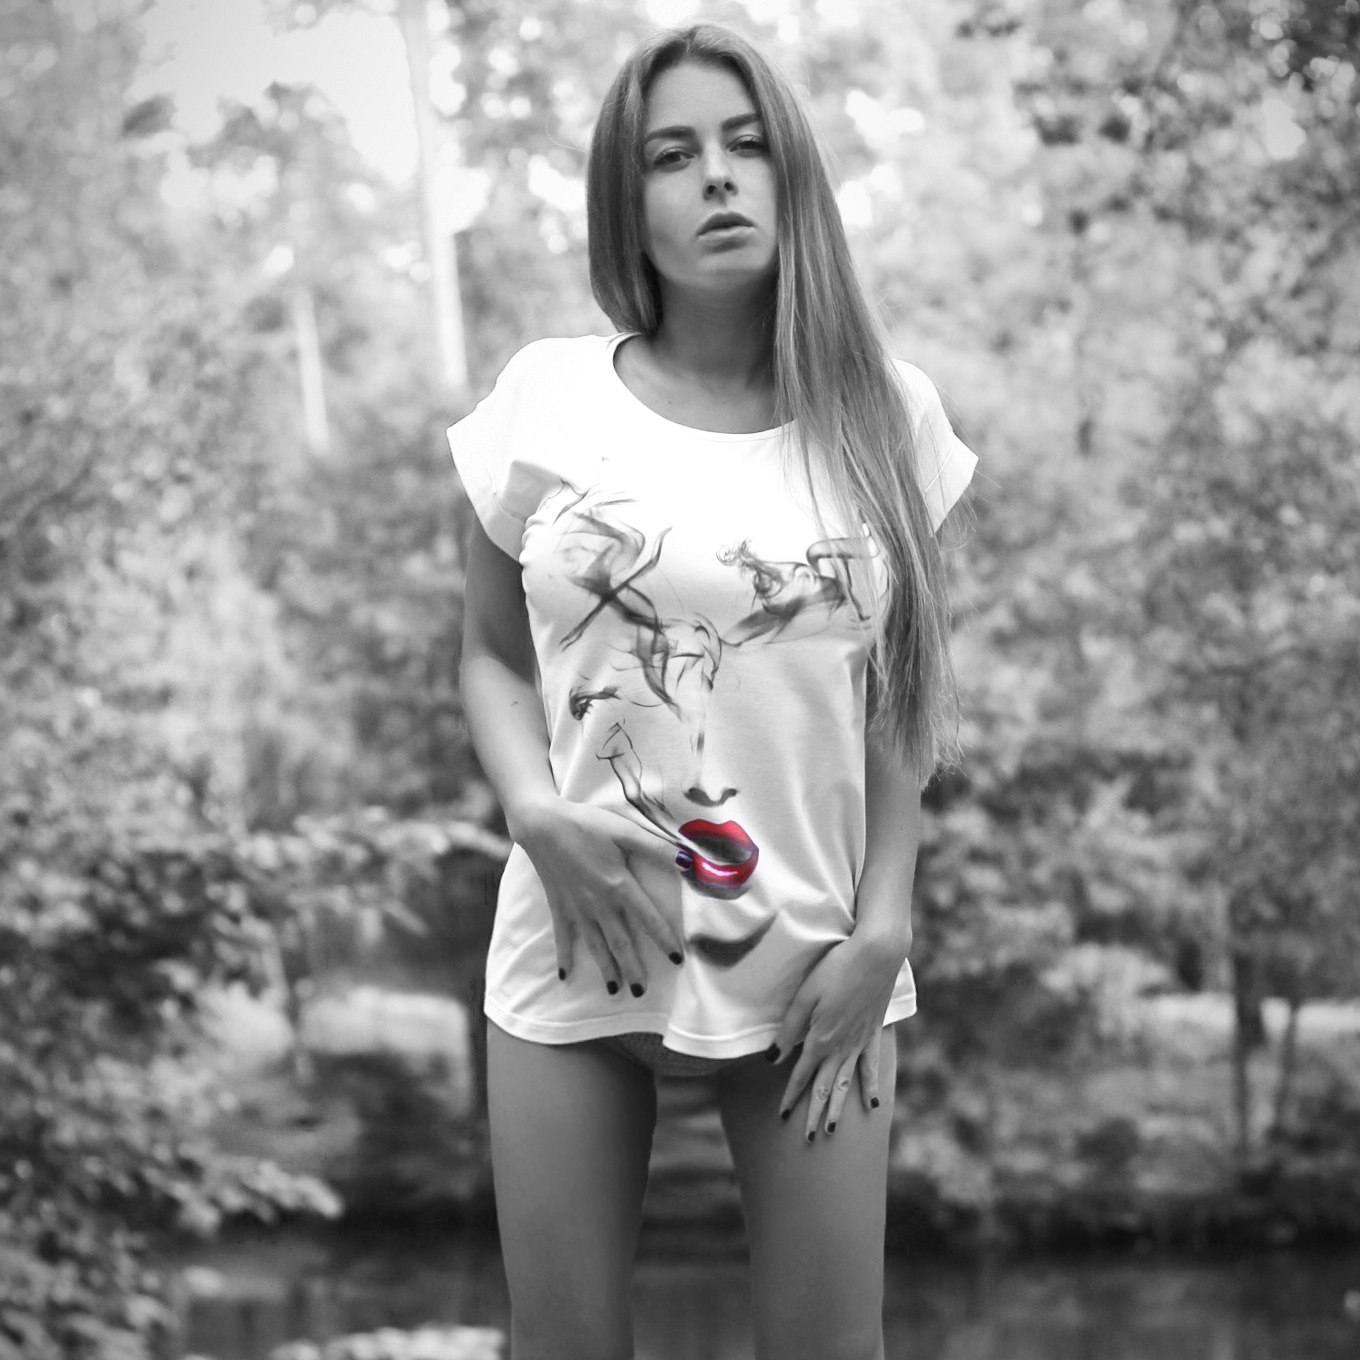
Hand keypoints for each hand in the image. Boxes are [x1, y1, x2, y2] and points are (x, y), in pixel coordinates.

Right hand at [515, 798, 684, 996]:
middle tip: (642, 992)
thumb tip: (691, 861)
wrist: (543, 825)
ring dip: (605, 969)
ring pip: (595, 945)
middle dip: (632, 969)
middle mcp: (599, 904)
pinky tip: (565, 975)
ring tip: (614, 991)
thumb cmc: (587, 824)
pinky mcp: (559, 906)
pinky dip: (564, 957)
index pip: (648, 919)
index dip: (664, 940)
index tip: (677, 960)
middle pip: (621, 942)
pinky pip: (563, 937)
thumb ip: (658, 848)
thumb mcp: (626, 831)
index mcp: (619, 886)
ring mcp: (577, 908)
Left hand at [767, 933, 906, 1138]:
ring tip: (831, 1131)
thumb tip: (772, 1059)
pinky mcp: (874, 1034)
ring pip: (846, 1084)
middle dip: (814, 1114)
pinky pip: (871, 1068)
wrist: (877, 955)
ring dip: (837, 1108)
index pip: (802, 1075)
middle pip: (824, 1087)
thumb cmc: (836, 968)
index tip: (783, 1116)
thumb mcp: (805, 995)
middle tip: (808, 1139)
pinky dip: (870, 1087)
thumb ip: (789, 1029)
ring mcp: (860, 1043)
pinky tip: (872, 1105)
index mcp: (820, 1038)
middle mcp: (841, 1047)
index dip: (791, 1096)